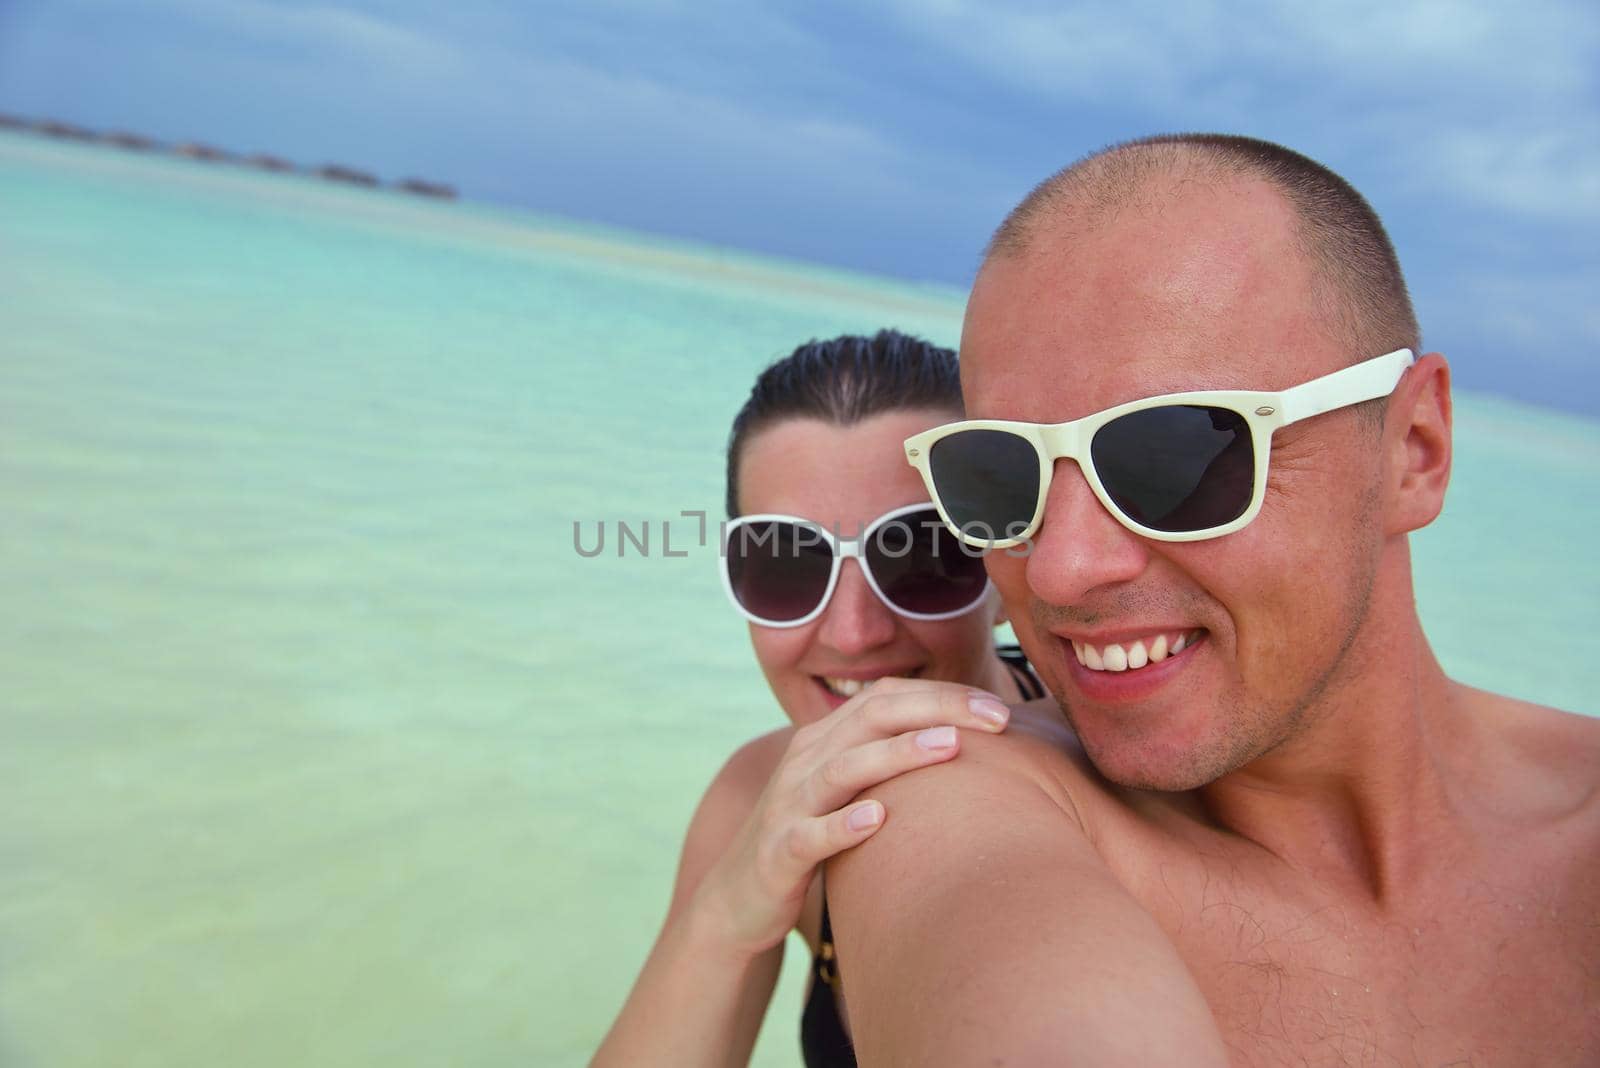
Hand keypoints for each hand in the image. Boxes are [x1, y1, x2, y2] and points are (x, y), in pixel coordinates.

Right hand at [690, 678, 1010, 957]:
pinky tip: (879, 820)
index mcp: (825, 738)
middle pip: (873, 717)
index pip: (887, 697)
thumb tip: (961, 743)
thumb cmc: (810, 837)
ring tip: (950, 746)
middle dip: (937, 710)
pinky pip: (812, 835)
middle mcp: (806, 759)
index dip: (943, 695)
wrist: (737, 897)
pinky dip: (844, 825)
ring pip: (844, 768)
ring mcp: (790, 804)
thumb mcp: (845, 790)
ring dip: (898, 754)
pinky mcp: (780, 851)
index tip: (1000, 709)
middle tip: (996, 718)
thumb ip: (886, 761)